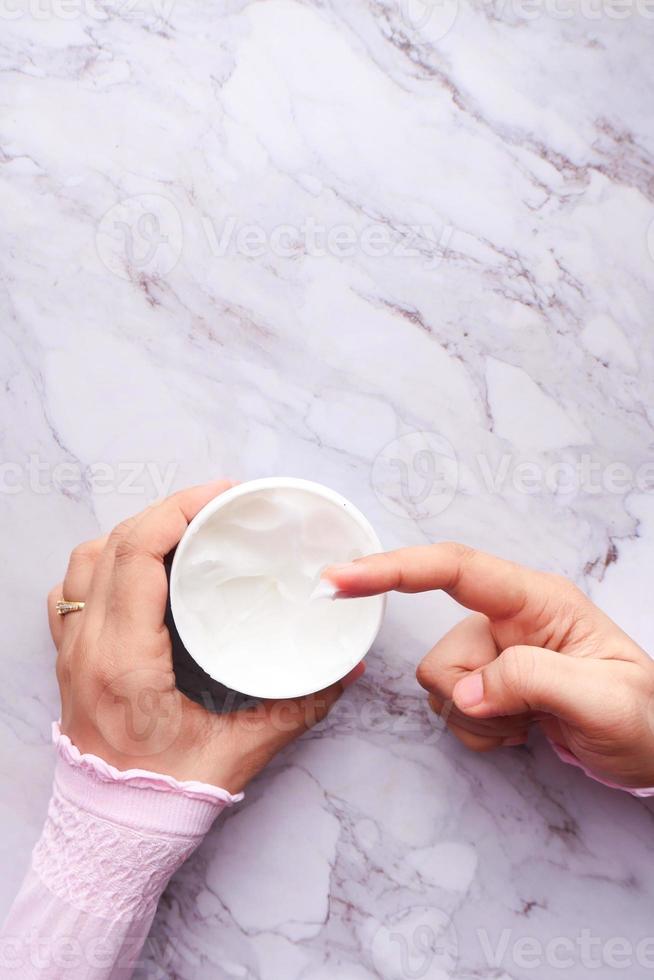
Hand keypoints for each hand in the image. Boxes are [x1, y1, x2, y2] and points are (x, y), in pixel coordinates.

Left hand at [48, 481, 362, 793]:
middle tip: (213, 505)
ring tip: (178, 529)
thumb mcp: (245, 748)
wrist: (114, 831)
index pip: (138, 556)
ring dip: (130, 533)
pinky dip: (101, 565)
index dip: (176, 511)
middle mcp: (90, 647)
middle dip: (165, 510)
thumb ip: (300, 704)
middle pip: (112, 546)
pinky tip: (136, 568)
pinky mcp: (69, 659)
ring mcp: (72, 651)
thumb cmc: (171, 795)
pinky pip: (70, 591)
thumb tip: (346, 666)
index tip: (219, 497)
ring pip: (85, 563)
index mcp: (126, 661)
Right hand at [325, 543, 653, 789]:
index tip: (342, 578)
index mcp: (537, 601)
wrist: (651, 750)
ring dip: (482, 719)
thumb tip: (470, 692)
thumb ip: (533, 682)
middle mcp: (507, 618)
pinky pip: (450, 709)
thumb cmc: (643, 716)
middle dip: (475, 700)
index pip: (454, 569)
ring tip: (534, 723)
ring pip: (440, 686)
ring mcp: (494, 652)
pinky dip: (481, 732)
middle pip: (442, 652)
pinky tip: (523, 730)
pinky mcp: (486, 682)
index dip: (394, 569)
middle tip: (530, 717)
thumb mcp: (604, 699)